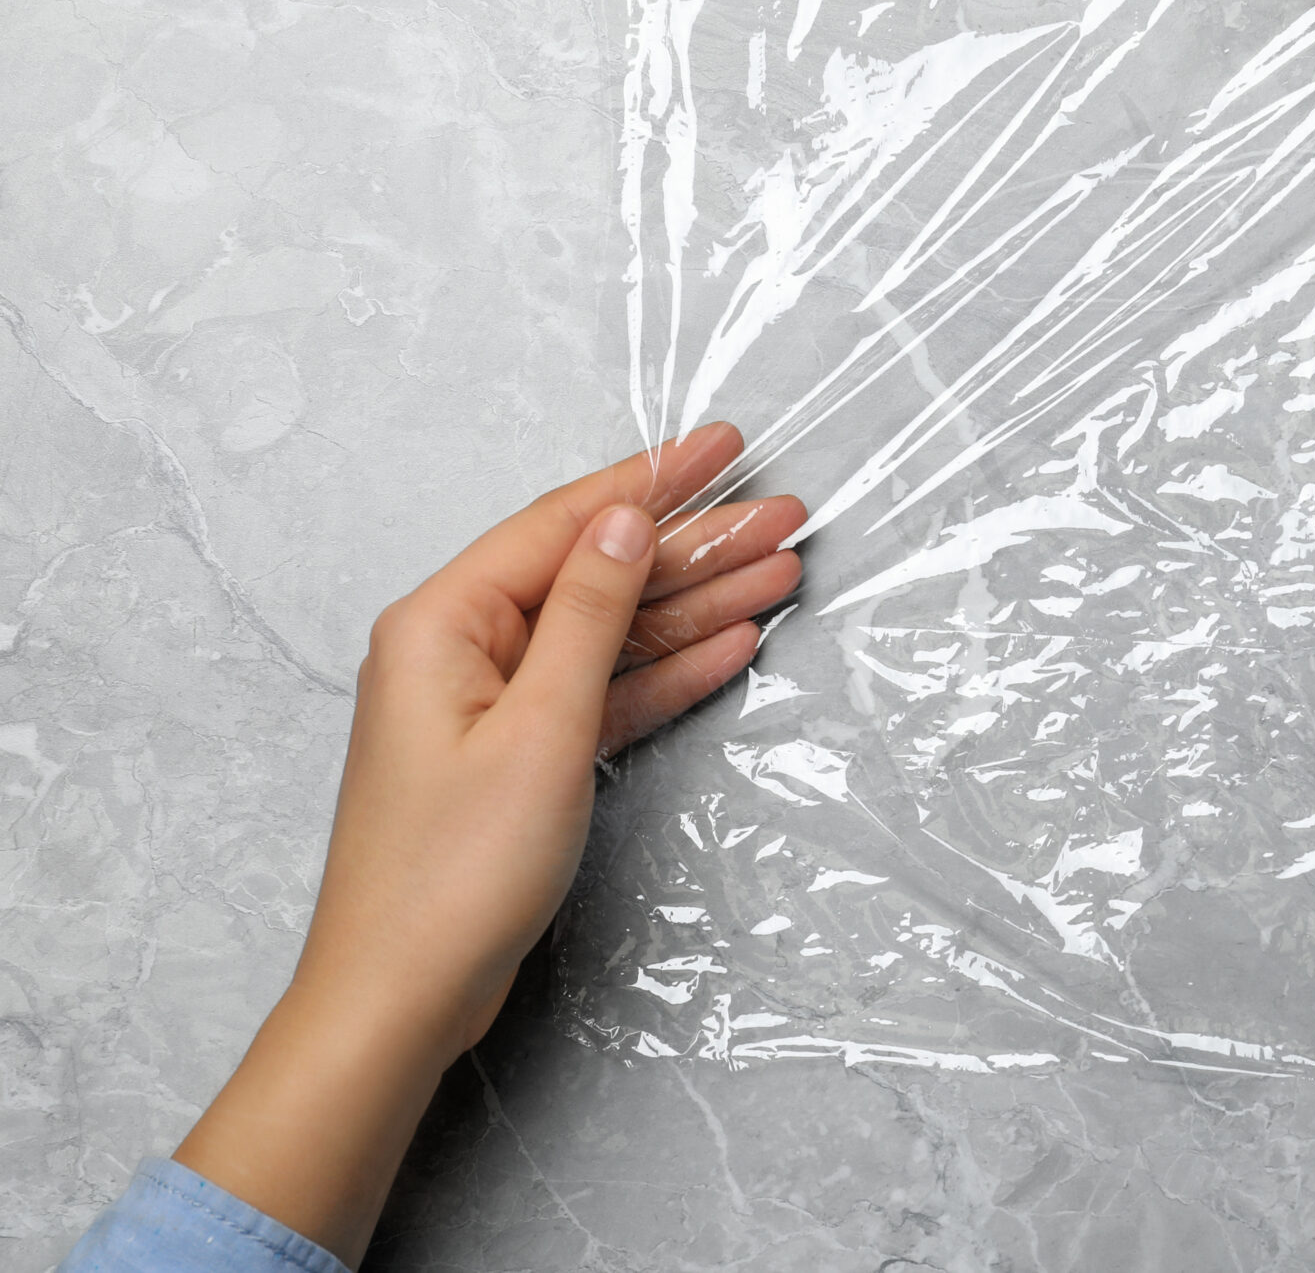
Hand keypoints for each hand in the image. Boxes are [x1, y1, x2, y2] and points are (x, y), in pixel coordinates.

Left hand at [173, 424, 800, 1263]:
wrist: (402, 996)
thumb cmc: (454, 870)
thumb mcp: (539, 728)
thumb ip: (588, 614)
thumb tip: (623, 521)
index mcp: (443, 622)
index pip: (565, 524)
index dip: (653, 480)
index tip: (725, 444)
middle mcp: (461, 648)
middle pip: (597, 572)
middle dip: (693, 544)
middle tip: (785, 517)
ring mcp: (492, 703)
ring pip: (611, 630)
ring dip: (695, 602)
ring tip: (783, 571)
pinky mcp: (520, 755)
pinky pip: (605, 690)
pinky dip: (668, 668)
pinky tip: (733, 641)